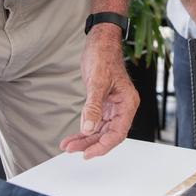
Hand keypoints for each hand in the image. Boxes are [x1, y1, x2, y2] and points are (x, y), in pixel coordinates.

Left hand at [60, 29, 138, 158]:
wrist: (99, 43)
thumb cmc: (104, 56)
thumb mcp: (97, 82)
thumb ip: (93, 107)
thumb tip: (88, 129)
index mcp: (127, 103)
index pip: (118, 132)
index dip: (103, 146)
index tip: (88, 153)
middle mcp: (122, 107)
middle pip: (108, 134)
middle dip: (90, 143)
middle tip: (72, 149)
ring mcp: (112, 106)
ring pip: (100, 130)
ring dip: (84, 138)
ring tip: (68, 145)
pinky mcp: (102, 104)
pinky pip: (94, 121)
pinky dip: (83, 129)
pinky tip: (73, 136)